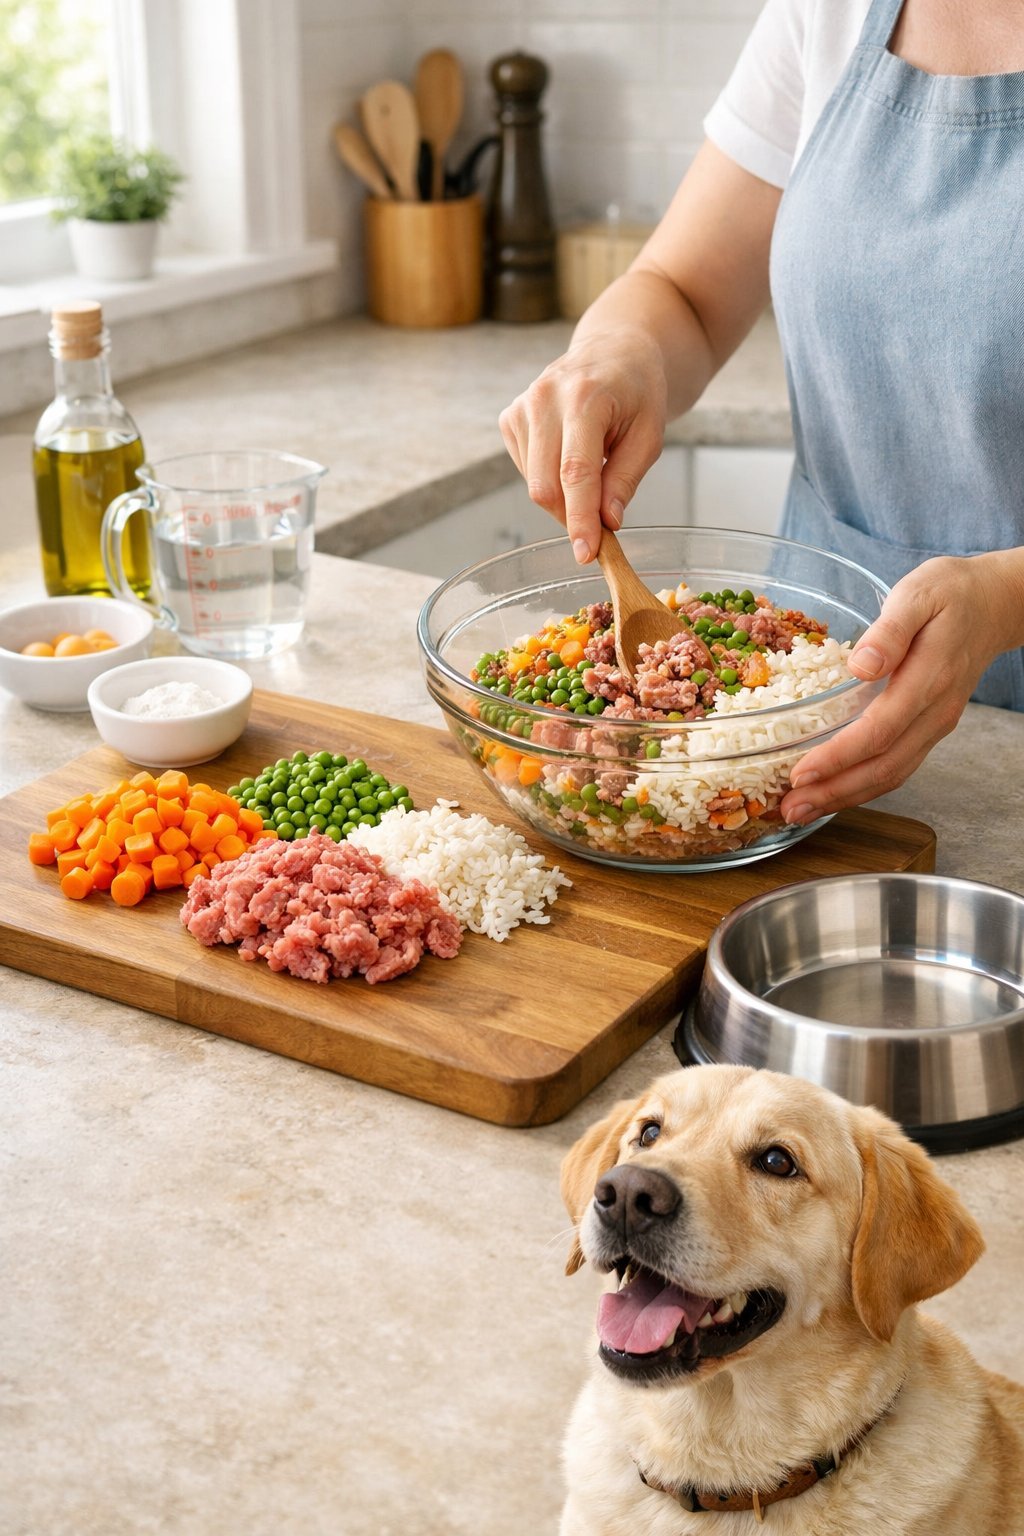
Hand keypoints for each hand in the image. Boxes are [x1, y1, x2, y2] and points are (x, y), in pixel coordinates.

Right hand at [498, 327, 668, 563]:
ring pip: (533, 483)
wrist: (613, 351)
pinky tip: (569, 458)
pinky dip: (549, 480)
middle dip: (571, 517)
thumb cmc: (637, 392)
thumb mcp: (649, 435)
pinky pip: (525, 471)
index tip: (587, 552)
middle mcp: (545, 398)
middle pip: (545, 484)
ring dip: (563, 499)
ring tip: (592, 476)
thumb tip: (607, 522)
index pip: (576, 472)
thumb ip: (625, 479)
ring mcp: (522, 406)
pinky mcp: (510, 417)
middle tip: (599, 528)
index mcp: (585, 398)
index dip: (580, 519)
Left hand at [781, 551, 1023, 822]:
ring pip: (891, 775)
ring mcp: (935, 725)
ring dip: (845, 798)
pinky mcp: (929, 729)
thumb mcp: (917, 595)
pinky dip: (863, 787)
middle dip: (834, 792)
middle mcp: (934, 712)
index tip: (800, 774)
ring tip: (802, 811)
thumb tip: (861, 665)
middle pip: (883, 767)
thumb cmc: (950, 594)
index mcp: (928, 679)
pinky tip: (833, 793)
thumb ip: (890, 631)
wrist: (993, 604)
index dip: (838, 757)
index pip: (879, 731)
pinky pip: (897, 767)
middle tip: (789, 809)